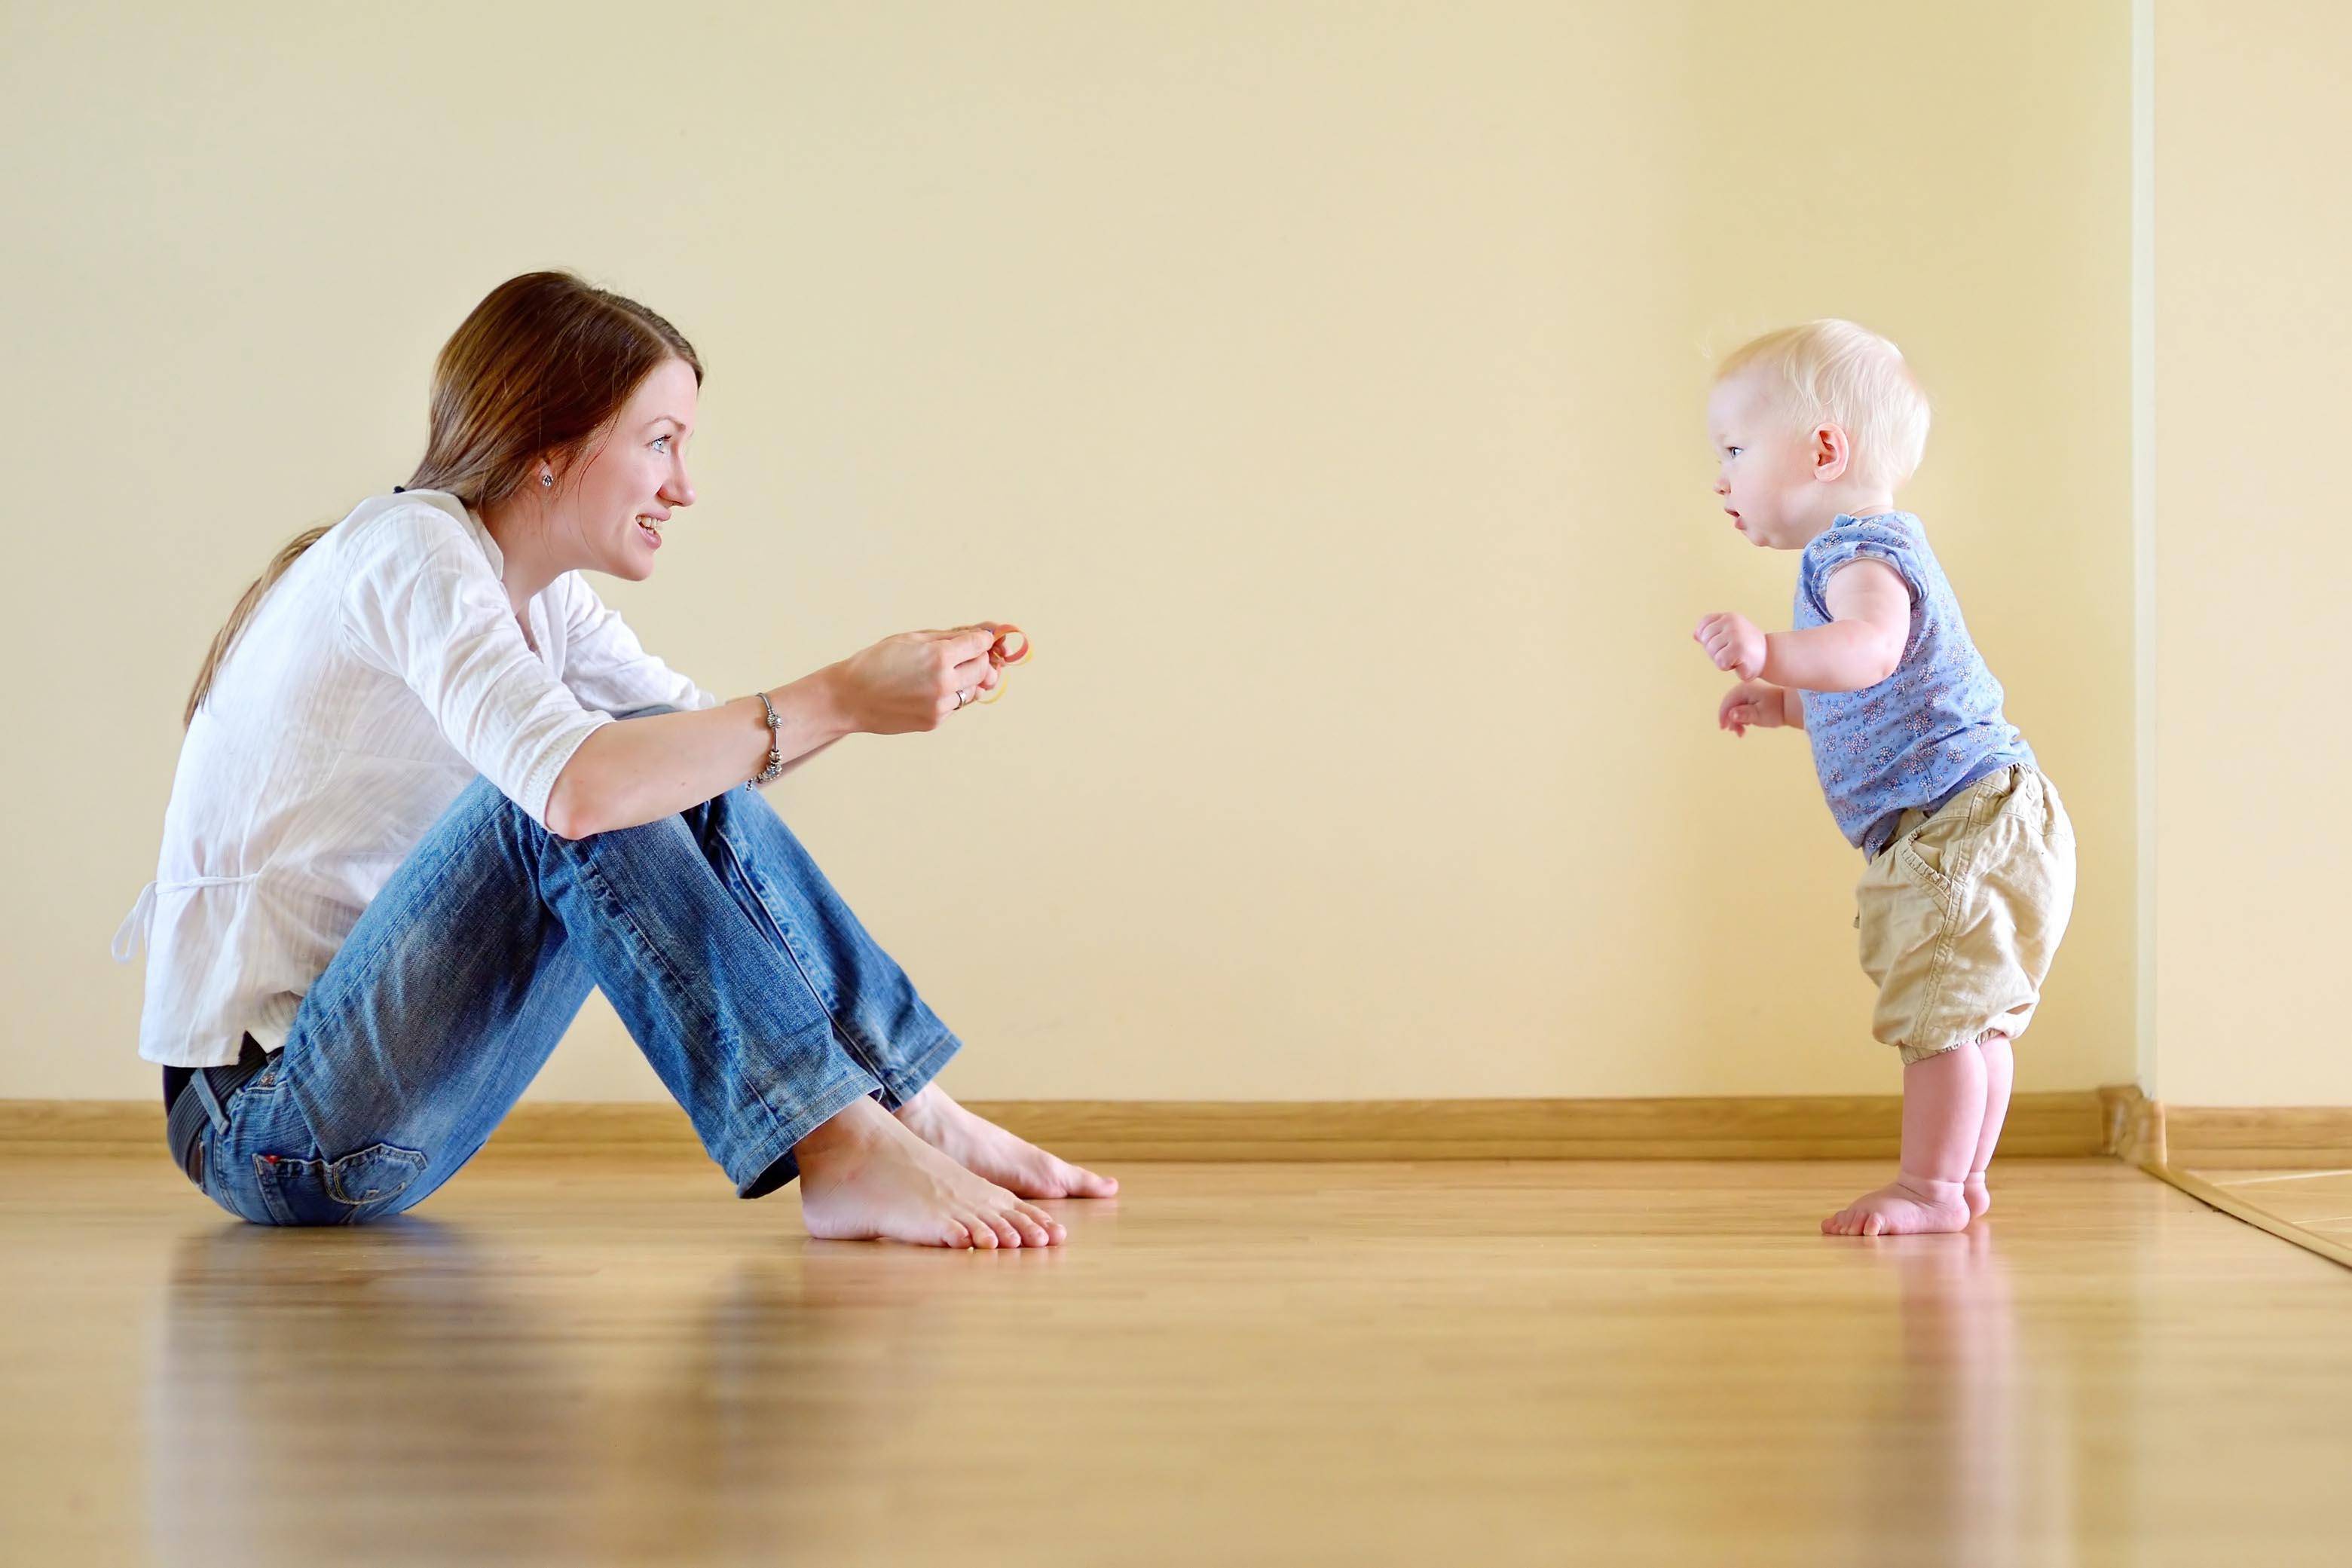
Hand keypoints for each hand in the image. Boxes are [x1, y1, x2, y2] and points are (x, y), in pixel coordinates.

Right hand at [833, 626, 1003, 733]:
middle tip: (964, 656)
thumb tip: (981, 634)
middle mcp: (944, 683)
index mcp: (939, 657)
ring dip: (966, 680)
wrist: (849, 697)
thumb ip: (948, 637)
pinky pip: (955, 706)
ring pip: (972, 691)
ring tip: (942, 674)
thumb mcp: (911, 639)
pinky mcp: (934, 722)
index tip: (980, 639)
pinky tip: (927, 690)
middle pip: (983, 669)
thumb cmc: (877, 661)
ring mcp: (940, 706)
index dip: (982, 639)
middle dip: (979, 660)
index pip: (979, 645)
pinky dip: (949, 696)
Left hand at [1694, 612, 1766, 680]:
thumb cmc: (1747, 649)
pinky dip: (1728, 667)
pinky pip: (1720, 661)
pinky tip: (1739, 663)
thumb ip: (1713, 633)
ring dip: (1721, 660)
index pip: (1703, 626)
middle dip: (1715, 651)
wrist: (1770, 658)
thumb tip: (1695, 634)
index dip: (1707, 638)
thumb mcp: (1730, 636)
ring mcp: (1735, 634)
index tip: (1723, 643)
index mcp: (1728, 617)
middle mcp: (1731, 622)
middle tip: (1732, 653)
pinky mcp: (1738, 648)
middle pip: (1706, 640)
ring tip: (1737, 657)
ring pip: (1712, 651)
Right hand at [1716, 679, 1786, 738]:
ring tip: (1741, 732)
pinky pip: (1742, 705)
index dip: (1723, 716)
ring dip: (1736, 719)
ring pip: (1736, 706)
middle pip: (1730, 704)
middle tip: (1734, 732)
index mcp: (1745, 689)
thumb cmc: (1776, 710)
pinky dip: (1742, 716)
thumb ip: (1744, 714)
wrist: (1792, 706)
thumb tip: (1731, 714)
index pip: (1728, 702)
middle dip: (1730, 719)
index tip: (1723, 728)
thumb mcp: (1760, 715)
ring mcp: (1749, 691)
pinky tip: (1746, 725)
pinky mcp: (1753, 695)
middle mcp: (1745, 687)